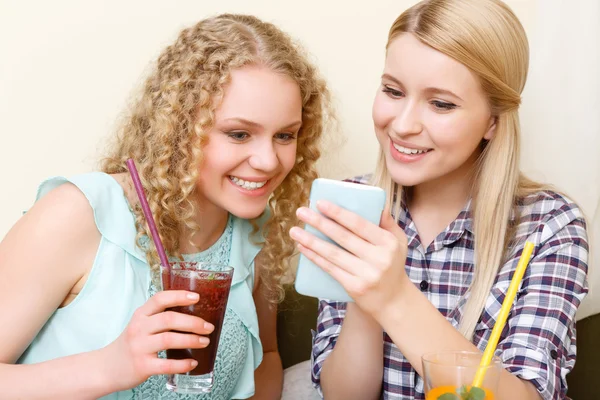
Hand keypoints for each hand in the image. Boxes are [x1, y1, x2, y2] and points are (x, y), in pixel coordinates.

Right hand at [103, 290, 213, 390]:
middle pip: (169, 319)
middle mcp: (139, 328)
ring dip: (191, 340)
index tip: (196, 297)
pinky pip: (166, 365)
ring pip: (169, 340)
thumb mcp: (140, 325)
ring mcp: (139, 347)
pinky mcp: (142, 366)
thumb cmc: (130, 344)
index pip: (160, 299)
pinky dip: (182, 364)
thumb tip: (193, 312)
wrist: (106, 367)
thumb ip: (159, 317)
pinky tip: (193, 362)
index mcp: (141, 315)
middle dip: (193, 322)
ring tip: (205, 341)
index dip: (179, 296)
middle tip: (208, 327)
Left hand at [290, 200, 408, 318]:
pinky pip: (331, 269)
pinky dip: (315, 257)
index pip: (359, 224)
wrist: (393, 301)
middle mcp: (378, 258)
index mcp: (387, 242)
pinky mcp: (355, 287)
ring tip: (295, 230)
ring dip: (311, 241)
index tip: (320, 203)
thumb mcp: (398, 242)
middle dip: (319, 222)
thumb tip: (378, 203)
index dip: (338, 213)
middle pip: (343, 237)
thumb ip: (387, 222)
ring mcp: (366, 274)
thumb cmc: (392, 265)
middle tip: (301, 211)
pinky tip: (303, 248)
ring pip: (333, 253)